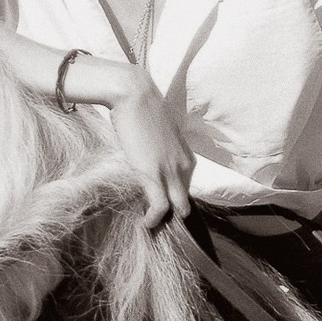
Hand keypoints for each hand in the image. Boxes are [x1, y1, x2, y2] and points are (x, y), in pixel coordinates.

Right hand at [108, 69, 193, 228]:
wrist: (134, 94)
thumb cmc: (142, 107)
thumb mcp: (158, 133)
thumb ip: (160, 149)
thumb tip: (149, 156)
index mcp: (186, 156)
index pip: (187, 187)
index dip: (174, 200)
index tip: (161, 208)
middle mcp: (184, 165)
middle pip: (186, 201)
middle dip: (175, 216)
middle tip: (158, 224)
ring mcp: (170, 170)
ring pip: (178, 207)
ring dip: (165, 220)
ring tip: (151, 226)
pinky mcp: (154, 174)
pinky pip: (160, 207)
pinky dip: (153, 219)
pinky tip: (145, 224)